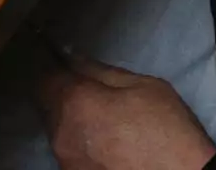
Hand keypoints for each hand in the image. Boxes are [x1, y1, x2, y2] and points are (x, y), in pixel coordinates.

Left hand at [37, 54, 215, 169]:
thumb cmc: (169, 132)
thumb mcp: (145, 87)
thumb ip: (102, 71)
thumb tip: (73, 57)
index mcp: (76, 101)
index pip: (47, 77)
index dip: (58, 71)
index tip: (69, 70)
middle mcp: (61, 131)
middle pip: (46, 103)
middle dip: (62, 96)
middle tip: (90, 98)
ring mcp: (65, 158)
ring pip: (55, 129)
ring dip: (69, 122)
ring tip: (100, 125)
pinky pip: (67, 151)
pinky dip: (78, 145)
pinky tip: (102, 146)